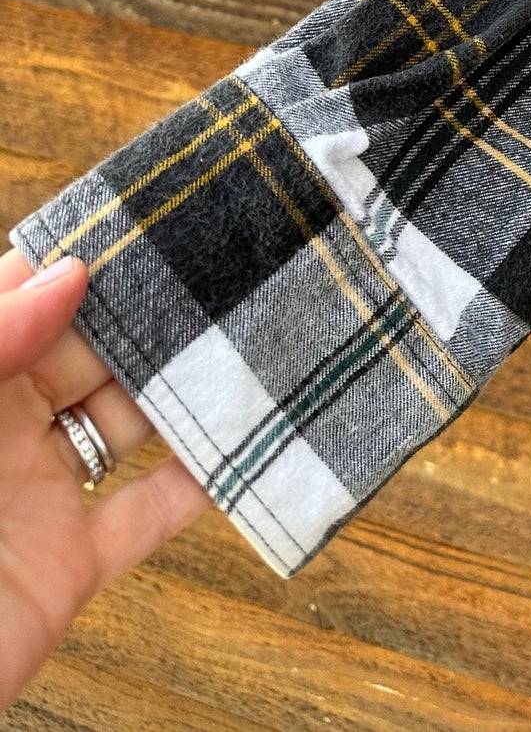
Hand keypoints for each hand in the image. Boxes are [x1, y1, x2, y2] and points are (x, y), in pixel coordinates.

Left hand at [0, 249, 208, 709]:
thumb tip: (73, 270)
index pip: (26, 299)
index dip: (81, 256)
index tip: (152, 213)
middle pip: (90, 355)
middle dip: (150, 317)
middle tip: (227, 268)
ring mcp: (35, 498)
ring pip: (128, 426)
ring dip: (186, 391)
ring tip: (253, 339)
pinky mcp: (68, 567)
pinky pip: (147, 515)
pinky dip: (200, 485)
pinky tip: (246, 441)